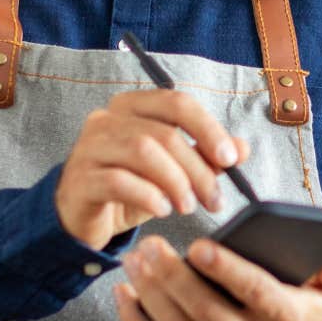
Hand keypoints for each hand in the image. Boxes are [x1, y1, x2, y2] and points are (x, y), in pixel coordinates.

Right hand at [55, 89, 249, 249]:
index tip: (231, 159)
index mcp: (131, 107)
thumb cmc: (129, 188)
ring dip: (175, 182)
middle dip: (197, 168)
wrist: (80, 217)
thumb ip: (204, 156)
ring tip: (188, 207)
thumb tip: (242, 148)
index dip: (208, 129)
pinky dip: (148, 195)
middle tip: (214, 199)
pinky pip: (119, 181)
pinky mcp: (79, 179)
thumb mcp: (171, 172)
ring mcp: (89, 147)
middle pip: (164, 133)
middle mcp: (106, 120)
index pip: (176, 103)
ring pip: (142, 152)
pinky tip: (162, 210)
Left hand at [115, 234, 321, 320]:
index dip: (227, 270)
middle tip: (151, 244)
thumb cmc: (315, 313)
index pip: (255, 293)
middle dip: (173, 277)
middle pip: (205, 311)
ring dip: (150, 293)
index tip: (200, 246)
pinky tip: (124, 291)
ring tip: (135, 259)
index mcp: (288, 319)